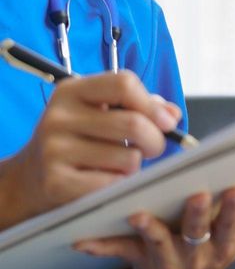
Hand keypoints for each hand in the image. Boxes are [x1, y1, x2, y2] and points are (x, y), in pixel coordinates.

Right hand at [0, 71, 181, 229]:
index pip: (124, 84)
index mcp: (71, 91)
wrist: (29, 178)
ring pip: (128, 158)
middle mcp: (58, 117)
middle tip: (153, 148)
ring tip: (119, 164)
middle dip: (155, 140)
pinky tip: (106, 179)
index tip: (167, 122)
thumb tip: (172, 115)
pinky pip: (113, 183)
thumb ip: (140, 107)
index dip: (153, 104)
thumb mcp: (100, 112)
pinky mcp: (56, 183)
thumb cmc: (78, 140)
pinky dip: (120, 184)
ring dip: (135, 165)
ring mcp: (54, 150)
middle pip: (132, 124)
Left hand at [76, 186, 234, 268]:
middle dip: (197, 215)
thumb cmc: (212, 256)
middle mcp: (196, 255)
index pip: (231, 226)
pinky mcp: (138, 260)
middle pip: (196, 232)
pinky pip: (118, 251)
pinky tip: (82, 237)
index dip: (233, 210)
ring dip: (147, 228)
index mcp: (223, 246)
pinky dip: (99, 245)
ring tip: (139, 213)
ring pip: (157, 241)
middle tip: (197, 195)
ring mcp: (165, 260)